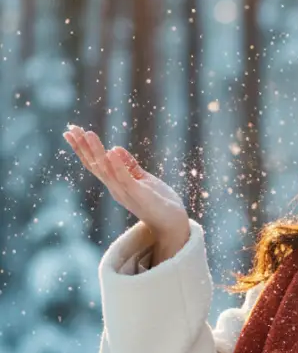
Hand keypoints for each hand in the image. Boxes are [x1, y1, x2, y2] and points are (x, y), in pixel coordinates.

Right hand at [63, 125, 190, 242]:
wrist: (173, 224)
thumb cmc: (159, 202)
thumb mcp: (142, 179)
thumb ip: (129, 165)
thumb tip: (114, 148)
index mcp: (115, 184)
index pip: (94, 164)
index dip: (81, 149)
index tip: (69, 131)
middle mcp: (116, 188)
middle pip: (95, 166)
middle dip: (82, 147)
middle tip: (71, 128)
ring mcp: (126, 192)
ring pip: (107, 170)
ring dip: (97, 152)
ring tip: (89, 134)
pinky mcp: (139, 195)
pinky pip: (126, 179)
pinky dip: (118, 166)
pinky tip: (112, 151)